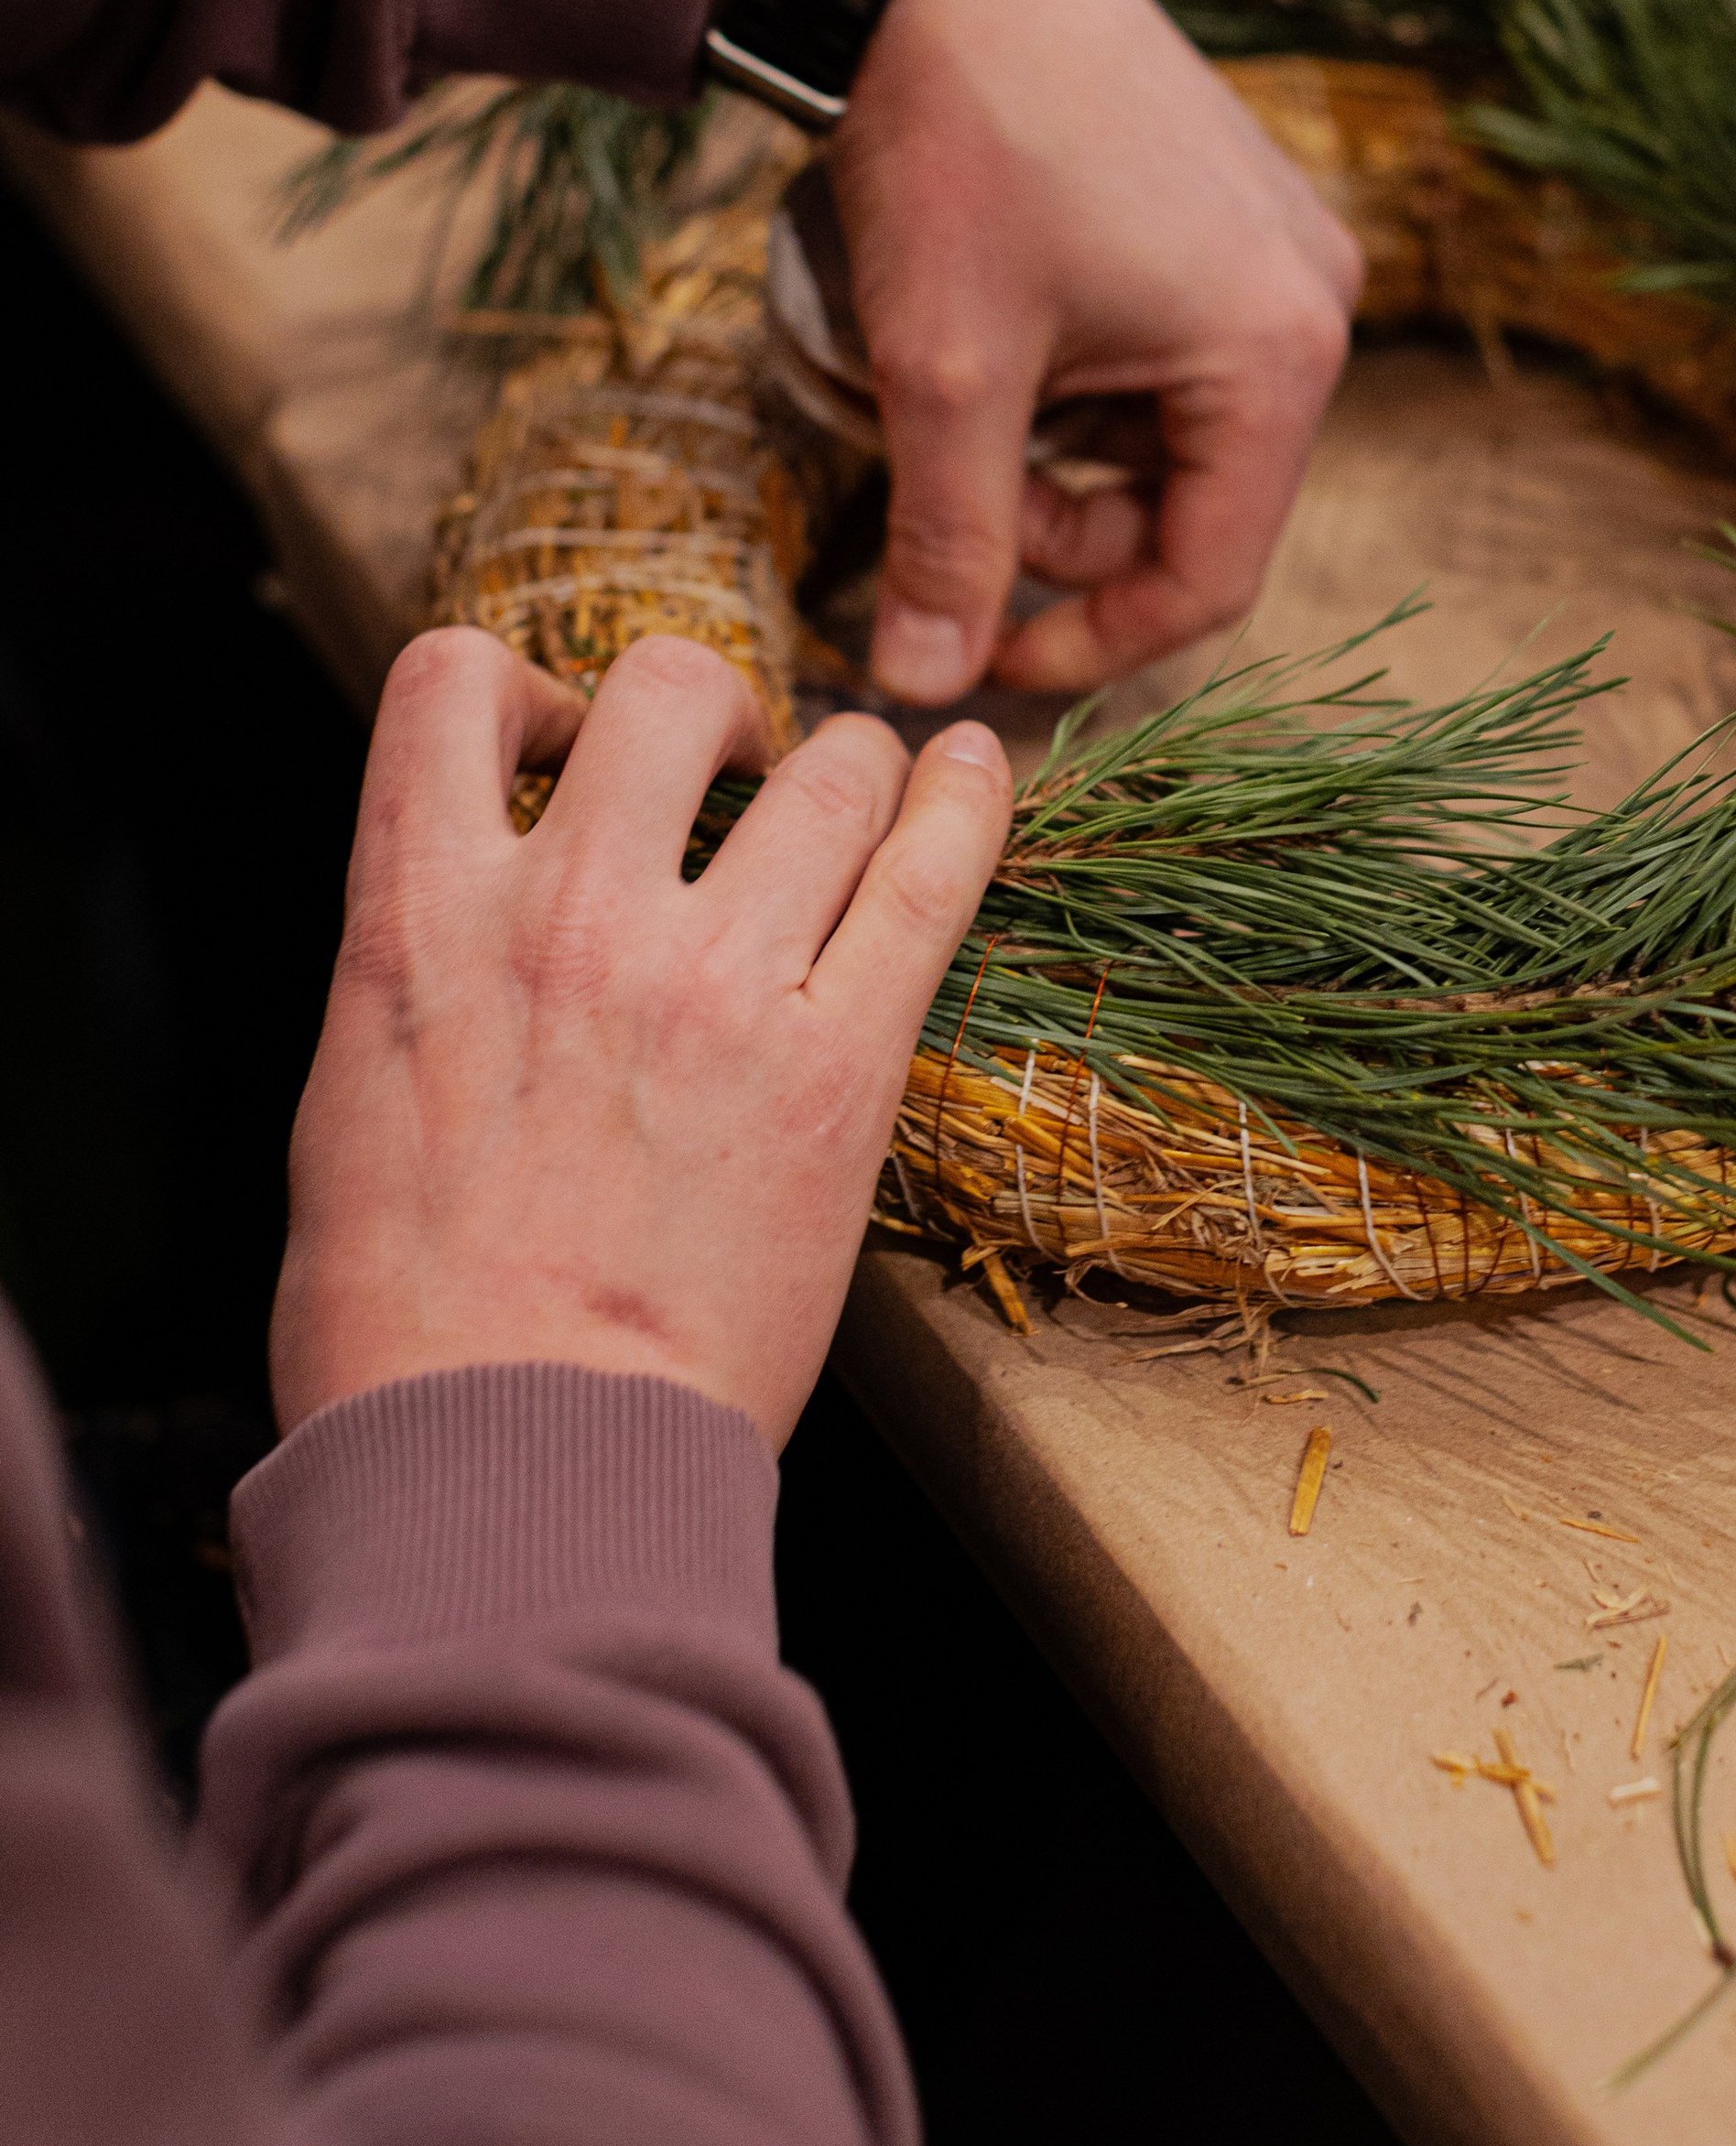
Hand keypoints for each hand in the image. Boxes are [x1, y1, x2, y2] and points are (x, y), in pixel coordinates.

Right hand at [271, 628, 1009, 1450]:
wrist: (511, 1465)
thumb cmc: (407, 1326)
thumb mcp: (353, 1103)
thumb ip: (426, 975)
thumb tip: (473, 922)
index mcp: (419, 921)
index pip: (448, 680)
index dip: (520, 685)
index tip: (562, 743)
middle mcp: (568, 913)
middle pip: (670, 684)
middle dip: (713, 710)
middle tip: (731, 778)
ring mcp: (714, 979)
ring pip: (830, 761)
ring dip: (849, 765)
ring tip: (859, 802)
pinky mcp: (837, 1061)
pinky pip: (932, 872)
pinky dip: (966, 802)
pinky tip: (973, 774)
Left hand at [827, 0, 1361, 699]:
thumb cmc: (953, 154)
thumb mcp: (944, 373)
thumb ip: (948, 544)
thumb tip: (918, 688)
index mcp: (1280, 354)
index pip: (1208, 578)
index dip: (1087, 643)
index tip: (975, 654)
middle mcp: (1317, 302)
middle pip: (1195, 505)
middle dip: (1065, 527)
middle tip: (945, 485)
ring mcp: (1282, 244)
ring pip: (1174, 433)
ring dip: (1065, 450)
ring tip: (962, 380)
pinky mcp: (1232, 204)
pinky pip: (1174, 352)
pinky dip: (1084, 377)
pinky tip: (1004, 321)